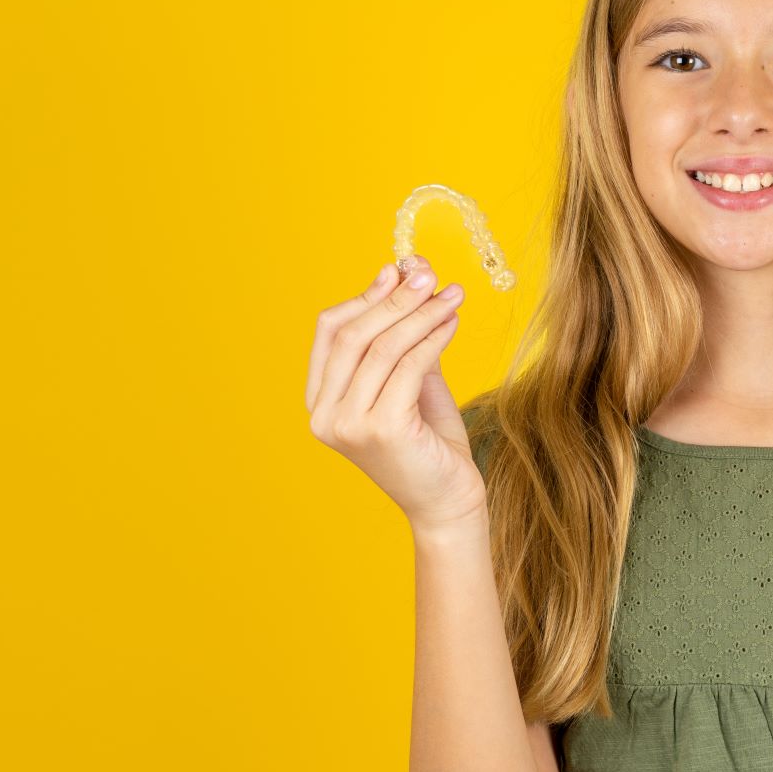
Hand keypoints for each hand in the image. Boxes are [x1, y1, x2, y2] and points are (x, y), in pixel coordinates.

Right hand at [306, 260, 483, 529]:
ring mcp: (349, 425)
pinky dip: (433, 338)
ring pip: (382, 348)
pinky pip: (408, 367)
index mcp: (320, 402)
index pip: (330, 332)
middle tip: (431, 276)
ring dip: (420, 314)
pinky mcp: (381, 430)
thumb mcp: (409, 381)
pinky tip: (452, 322)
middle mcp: (325, 415)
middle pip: (354, 335)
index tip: (400, 271)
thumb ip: (403, 336)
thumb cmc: (428, 442)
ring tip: (452, 295)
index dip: (366, 296)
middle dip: (395, 299)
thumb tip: (408, 272)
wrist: (447, 501)